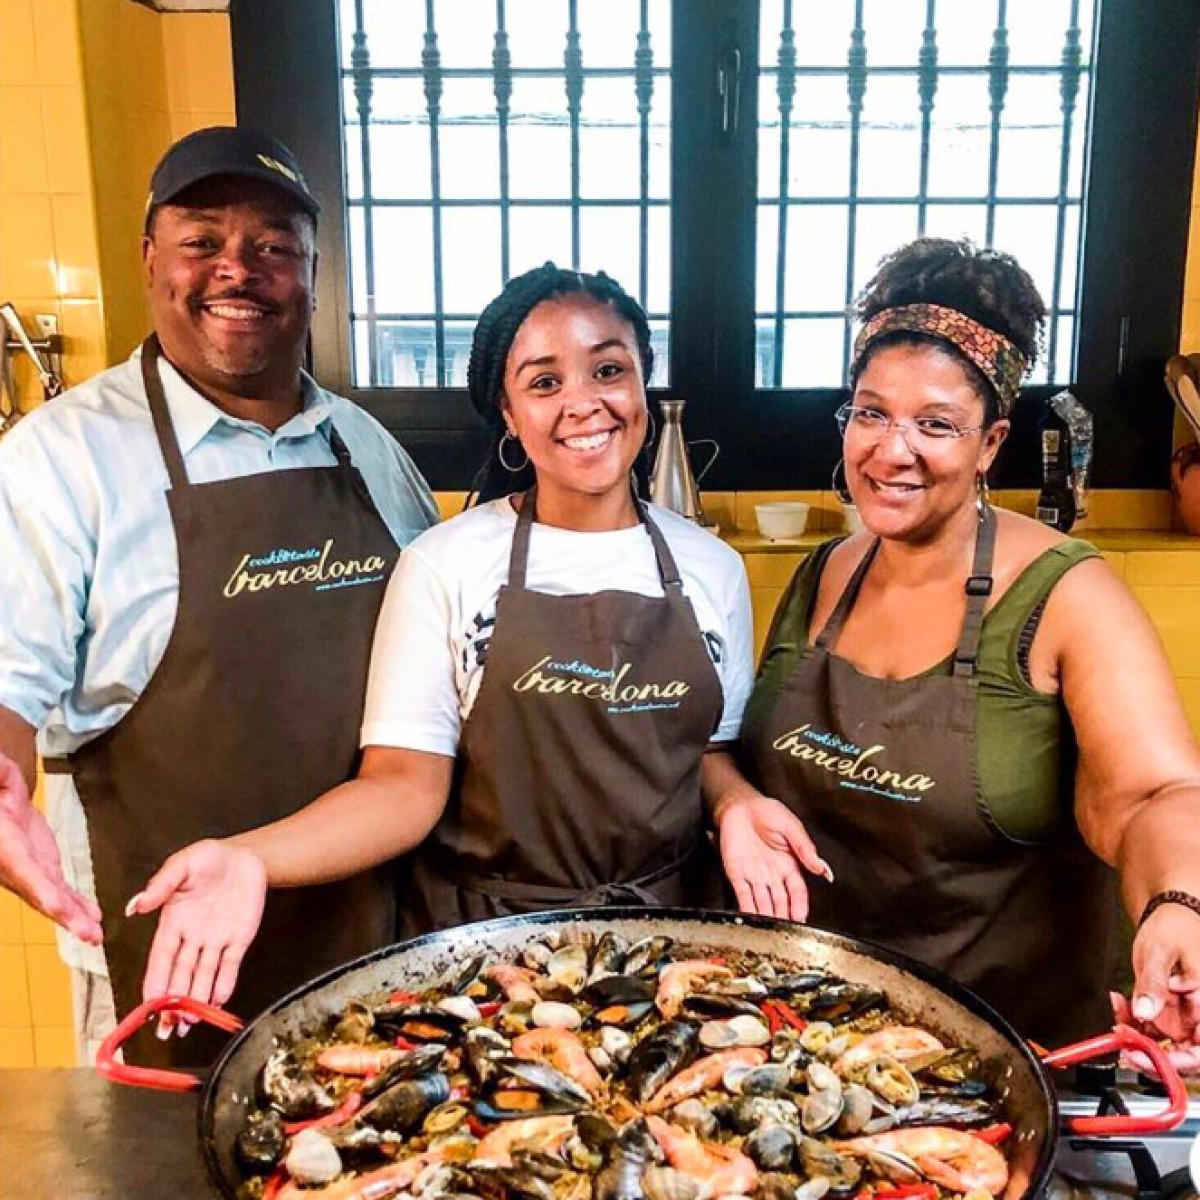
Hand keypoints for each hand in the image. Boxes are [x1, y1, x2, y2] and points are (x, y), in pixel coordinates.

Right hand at [0, 755, 101, 942]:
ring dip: (74, 918)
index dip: (41, 890)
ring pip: (51, 897)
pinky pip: (59, 890)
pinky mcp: (41, 868)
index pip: (23, 871)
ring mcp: (27, 870)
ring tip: (95, 936)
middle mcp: (14, 866)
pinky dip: (75, 905)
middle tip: (88, 934)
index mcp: (5, 845)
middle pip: (40, 894)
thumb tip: (2, 770)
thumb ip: (0, 775)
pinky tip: (92, 919)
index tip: (58, 907)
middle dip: (64, 916)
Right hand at [130, 839, 266, 1020]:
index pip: (161, 957)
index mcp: (173, 922)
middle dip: (174, 1001)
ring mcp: (216, 940)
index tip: (149, 1003)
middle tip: (169, 1027)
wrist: (244, 855)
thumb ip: (161, 885)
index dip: (155, 980)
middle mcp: (192, 937)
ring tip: (190, 1022)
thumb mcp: (182, 864)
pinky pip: (230, 964)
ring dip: (197, 998)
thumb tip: (135, 905)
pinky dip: (225, 982)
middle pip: (181, 974)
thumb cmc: (207, 858)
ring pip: (204, 975)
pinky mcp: (239, 938)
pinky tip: (218, 1001)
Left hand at [716, 793, 832, 921]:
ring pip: (763, 902)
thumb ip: (805, 848)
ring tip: (771, 929)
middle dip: (784, 916)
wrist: (739, 805)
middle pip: (780, 901)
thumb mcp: (790, 826)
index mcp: (789, 865)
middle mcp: (772, 875)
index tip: (802, 917)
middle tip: (787, 931)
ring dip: (767, 916)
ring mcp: (754, 876)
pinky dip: (746, 908)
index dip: (800, 904)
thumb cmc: (767, 812)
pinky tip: (751, 919)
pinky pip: (742, 895)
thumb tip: (823, 868)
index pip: (797, 891)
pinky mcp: (736, 874)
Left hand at [1111, 902, 1199, 1068]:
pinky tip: (1119, 1005)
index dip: (1182, 1063)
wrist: (1170, 913)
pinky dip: (1131, 1024)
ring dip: (1138, 1043)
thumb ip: (1154, 983)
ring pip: (1165, 1048)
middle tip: (1128, 1050)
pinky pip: (1149, 1031)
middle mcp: (1199, 1017)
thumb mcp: (1161, 950)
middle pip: (1186, 1057)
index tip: (1151, 1058)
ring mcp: (1182, 1017)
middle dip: (1155, 1060)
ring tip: (1118, 1026)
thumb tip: (1145, 1013)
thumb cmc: (1176, 926)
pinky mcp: (1165, 1013)